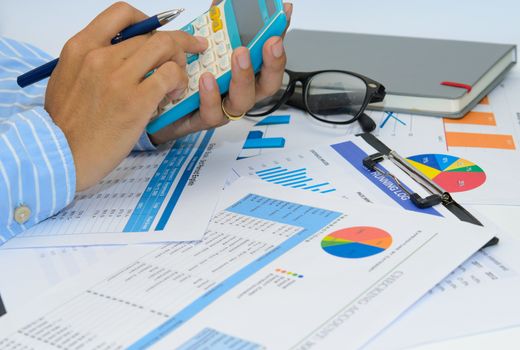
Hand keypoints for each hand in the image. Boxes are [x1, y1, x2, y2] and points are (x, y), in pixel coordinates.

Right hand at [45, 2, 207, 190]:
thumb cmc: (64, 125)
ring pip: (166, 48)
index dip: (148, 21)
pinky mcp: (137, 101)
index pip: (122, 14)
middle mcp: (100, 56)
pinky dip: (179, 81)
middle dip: (175, 45)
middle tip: (185, 57)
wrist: (60, 156)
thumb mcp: (66, 79)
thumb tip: (117, 53)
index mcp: (80, 47)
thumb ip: (89, 61)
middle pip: (152, 35)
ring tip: (177, 82)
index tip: (158, 33)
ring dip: (180, 62)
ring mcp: (119, 78)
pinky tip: (173, 95)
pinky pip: (170, 75)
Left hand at [148, 2, 292, 144]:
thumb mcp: (200, 44)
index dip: (279, 34)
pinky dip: (210, 96)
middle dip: (273, 62)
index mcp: (243, 71)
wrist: (159, 105)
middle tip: (271, 42)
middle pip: (268, 83)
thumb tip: (222, 2)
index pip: (268, 53)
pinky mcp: (202, 119)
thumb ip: (215, 24)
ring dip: (244, 77)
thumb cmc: (184, 76)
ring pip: (243, 101)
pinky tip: (207, 79)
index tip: (284, 13)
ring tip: (239, 55)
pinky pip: (212, 113)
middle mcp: (238, 91)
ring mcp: (223, 107)